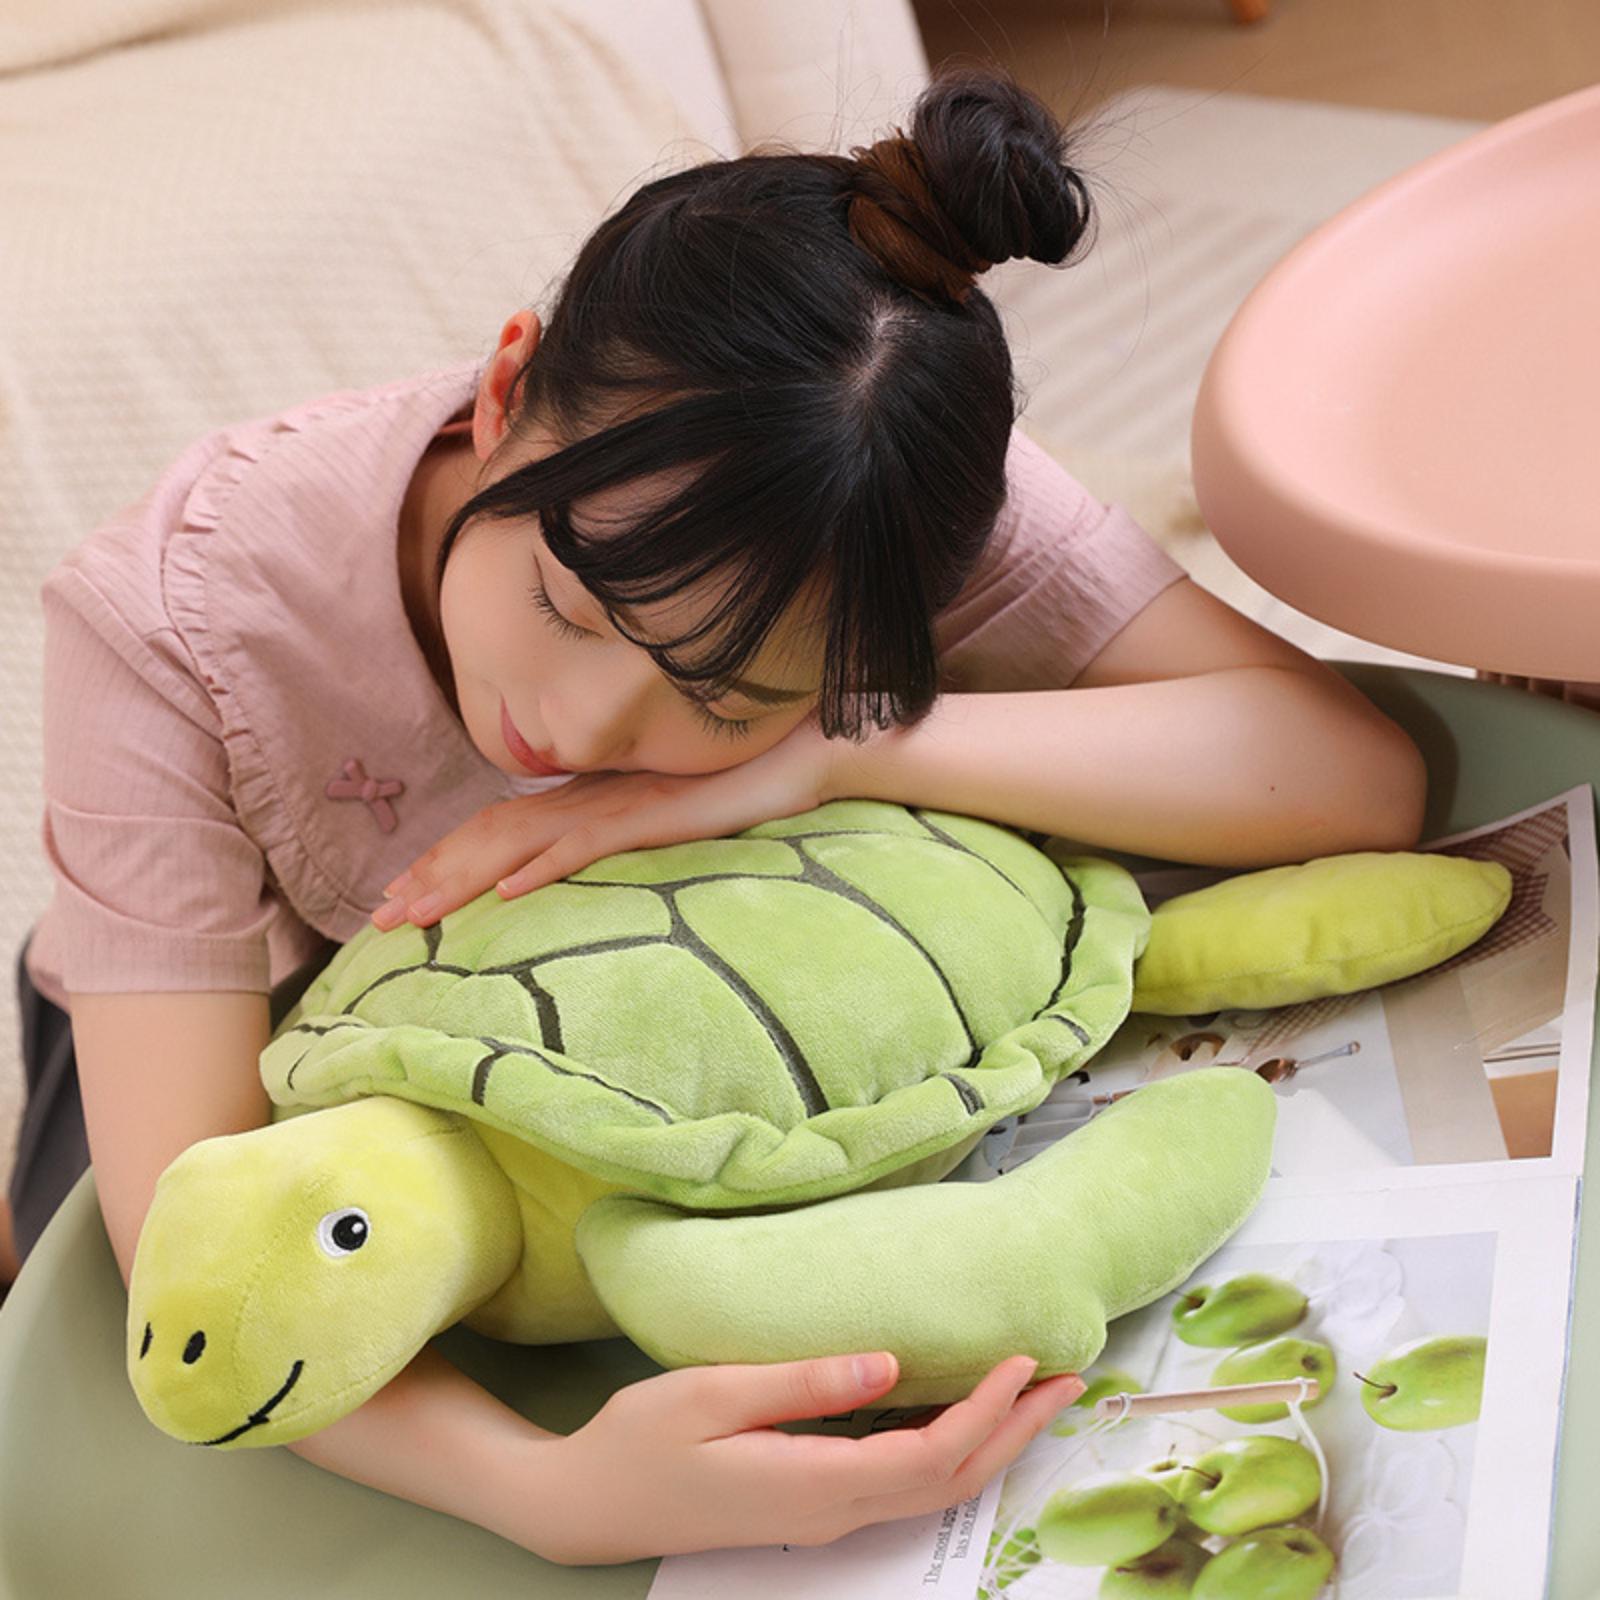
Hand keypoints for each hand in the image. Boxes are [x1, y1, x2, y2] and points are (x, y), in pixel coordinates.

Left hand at [373, 712, 836, 929]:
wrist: (795, 756)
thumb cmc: (735, 790)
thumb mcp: (665, 821)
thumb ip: (622, 838)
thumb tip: (580, 868)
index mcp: (587, 799)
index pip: (500, 829)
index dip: (446, 861)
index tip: (404, 895)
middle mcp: (588, 797)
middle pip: (491, 836)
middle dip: (432, 876)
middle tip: (380, 918)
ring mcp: (616, 805)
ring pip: (522, 843)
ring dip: (464, 879)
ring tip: (418, 914)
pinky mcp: (650, 816)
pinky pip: (586, 844)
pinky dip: (543, 867)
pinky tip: (508, 894)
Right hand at [531, 1350, 1085, 1565]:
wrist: (590, 1504)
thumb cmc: (640, 1440)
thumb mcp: (711, 1394)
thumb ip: (804, 1383)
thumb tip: (890, 1364)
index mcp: (812, 1484)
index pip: (928, 1457)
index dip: (986, 1412)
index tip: (1024, 1359)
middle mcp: (831, 1511)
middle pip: (949, 1482)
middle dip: (1015, 1432)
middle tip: (1068, 1379)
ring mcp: (823, 1516)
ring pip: (932, 1489)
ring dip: (990, 1442)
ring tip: (1033, 1394)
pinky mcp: (811, 1505)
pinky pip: (902, 1485)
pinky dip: (948, 1450)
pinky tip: (960, 1415)